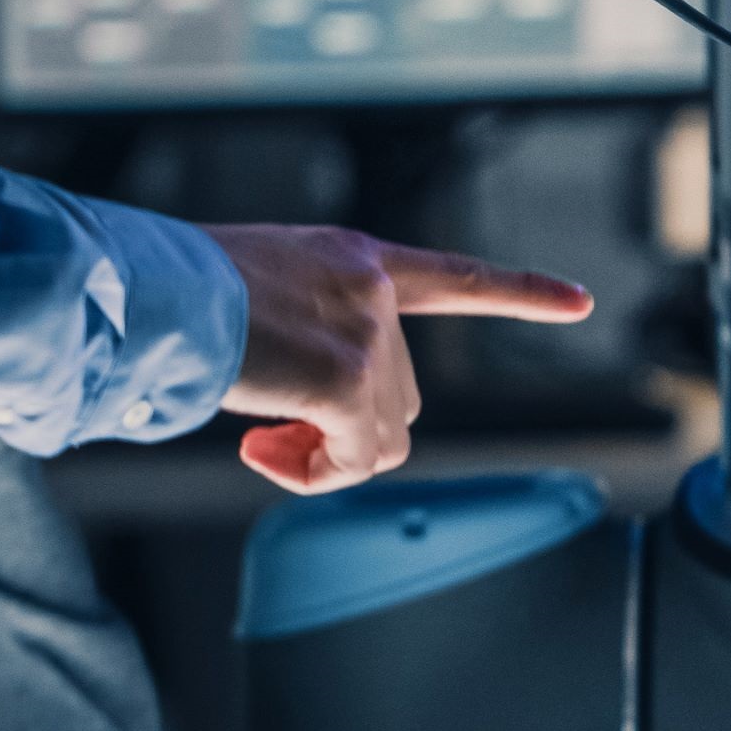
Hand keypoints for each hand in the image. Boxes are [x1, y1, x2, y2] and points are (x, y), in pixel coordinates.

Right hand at [204, 225, 590, 493]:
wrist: (149, 287)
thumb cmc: (174, 291)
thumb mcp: (256, 287)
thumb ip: (302, 328)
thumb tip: (303, 411)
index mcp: (353, 256)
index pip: (456, 275)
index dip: (520, 291)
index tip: (580, 300)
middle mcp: (372, 287)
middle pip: (399, 395)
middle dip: (343, 429)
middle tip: (270, 434)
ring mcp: (367, 332)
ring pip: (379, 437)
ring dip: (323, 455)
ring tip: (260, 439)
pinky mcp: (347, 378)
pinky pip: (352, 460)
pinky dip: (312, 473)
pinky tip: (260, 451)